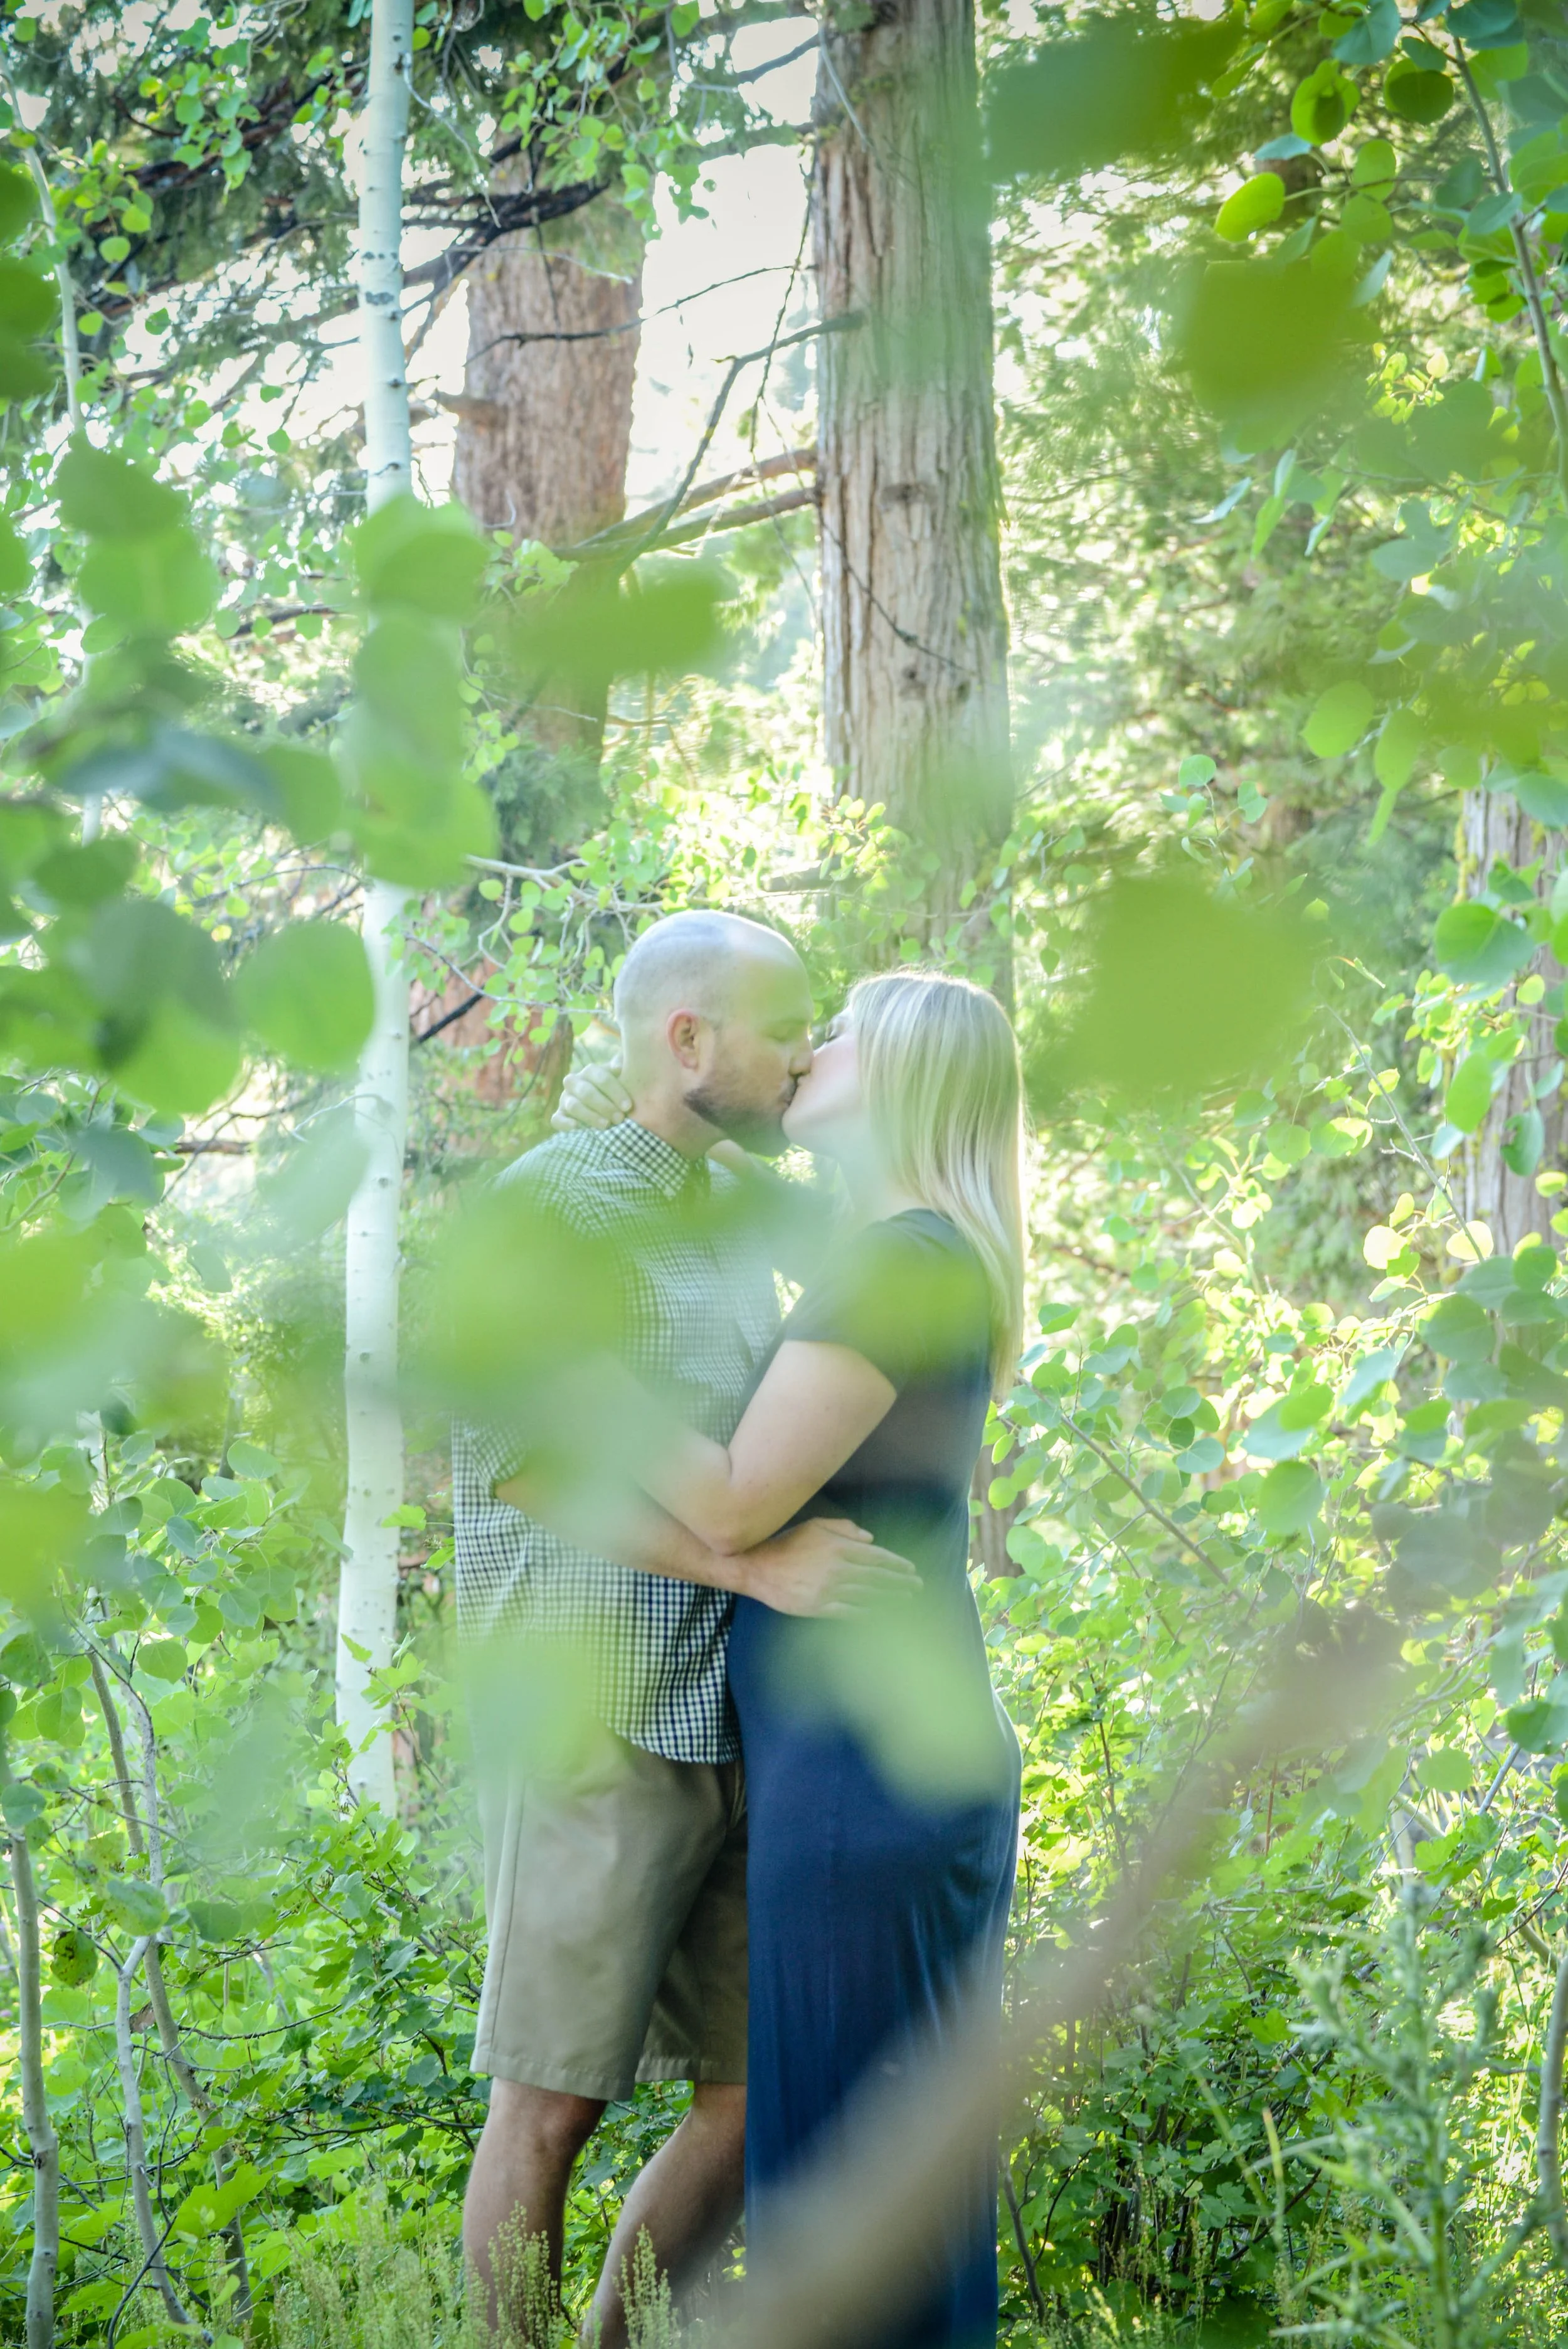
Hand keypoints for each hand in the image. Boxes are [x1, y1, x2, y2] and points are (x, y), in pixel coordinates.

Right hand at [552, 1056, 632, 1132]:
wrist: (604, 1106)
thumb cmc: (617, 1091)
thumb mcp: (624, 1077)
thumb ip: (625, 1068)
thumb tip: (618, 1066)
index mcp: (590, 1071)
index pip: (601, 1078)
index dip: (615, 1092)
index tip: (628, 1106)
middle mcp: (574, 1083)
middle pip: (587, 1092)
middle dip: (604, 1106)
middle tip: (620, 1118)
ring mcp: (565, 1099)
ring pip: (573, 1105)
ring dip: (590, 1116)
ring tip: (606, 1125)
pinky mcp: (559, 1115)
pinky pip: (556, 1119)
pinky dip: (564, 1123)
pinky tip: (576, 1127)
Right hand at [737, 1516, 919, 1617]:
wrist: (757, 1567)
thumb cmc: (787, 1543)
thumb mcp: (815, 1526)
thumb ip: (844, 1529)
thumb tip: (870, 1538)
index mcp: (838, 1548)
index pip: (876, 1557)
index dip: (897, 1564)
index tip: (911, 1569)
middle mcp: (837, 1569)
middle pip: (877, 1578)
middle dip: (900, 1583)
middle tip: (918, 1587)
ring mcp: (828, 1590)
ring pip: (868, 1596)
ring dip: (890, 1599)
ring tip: (906, 1601)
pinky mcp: (818, 1607)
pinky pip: (849, 1613)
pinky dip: (867, 1615)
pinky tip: (881, 1616)